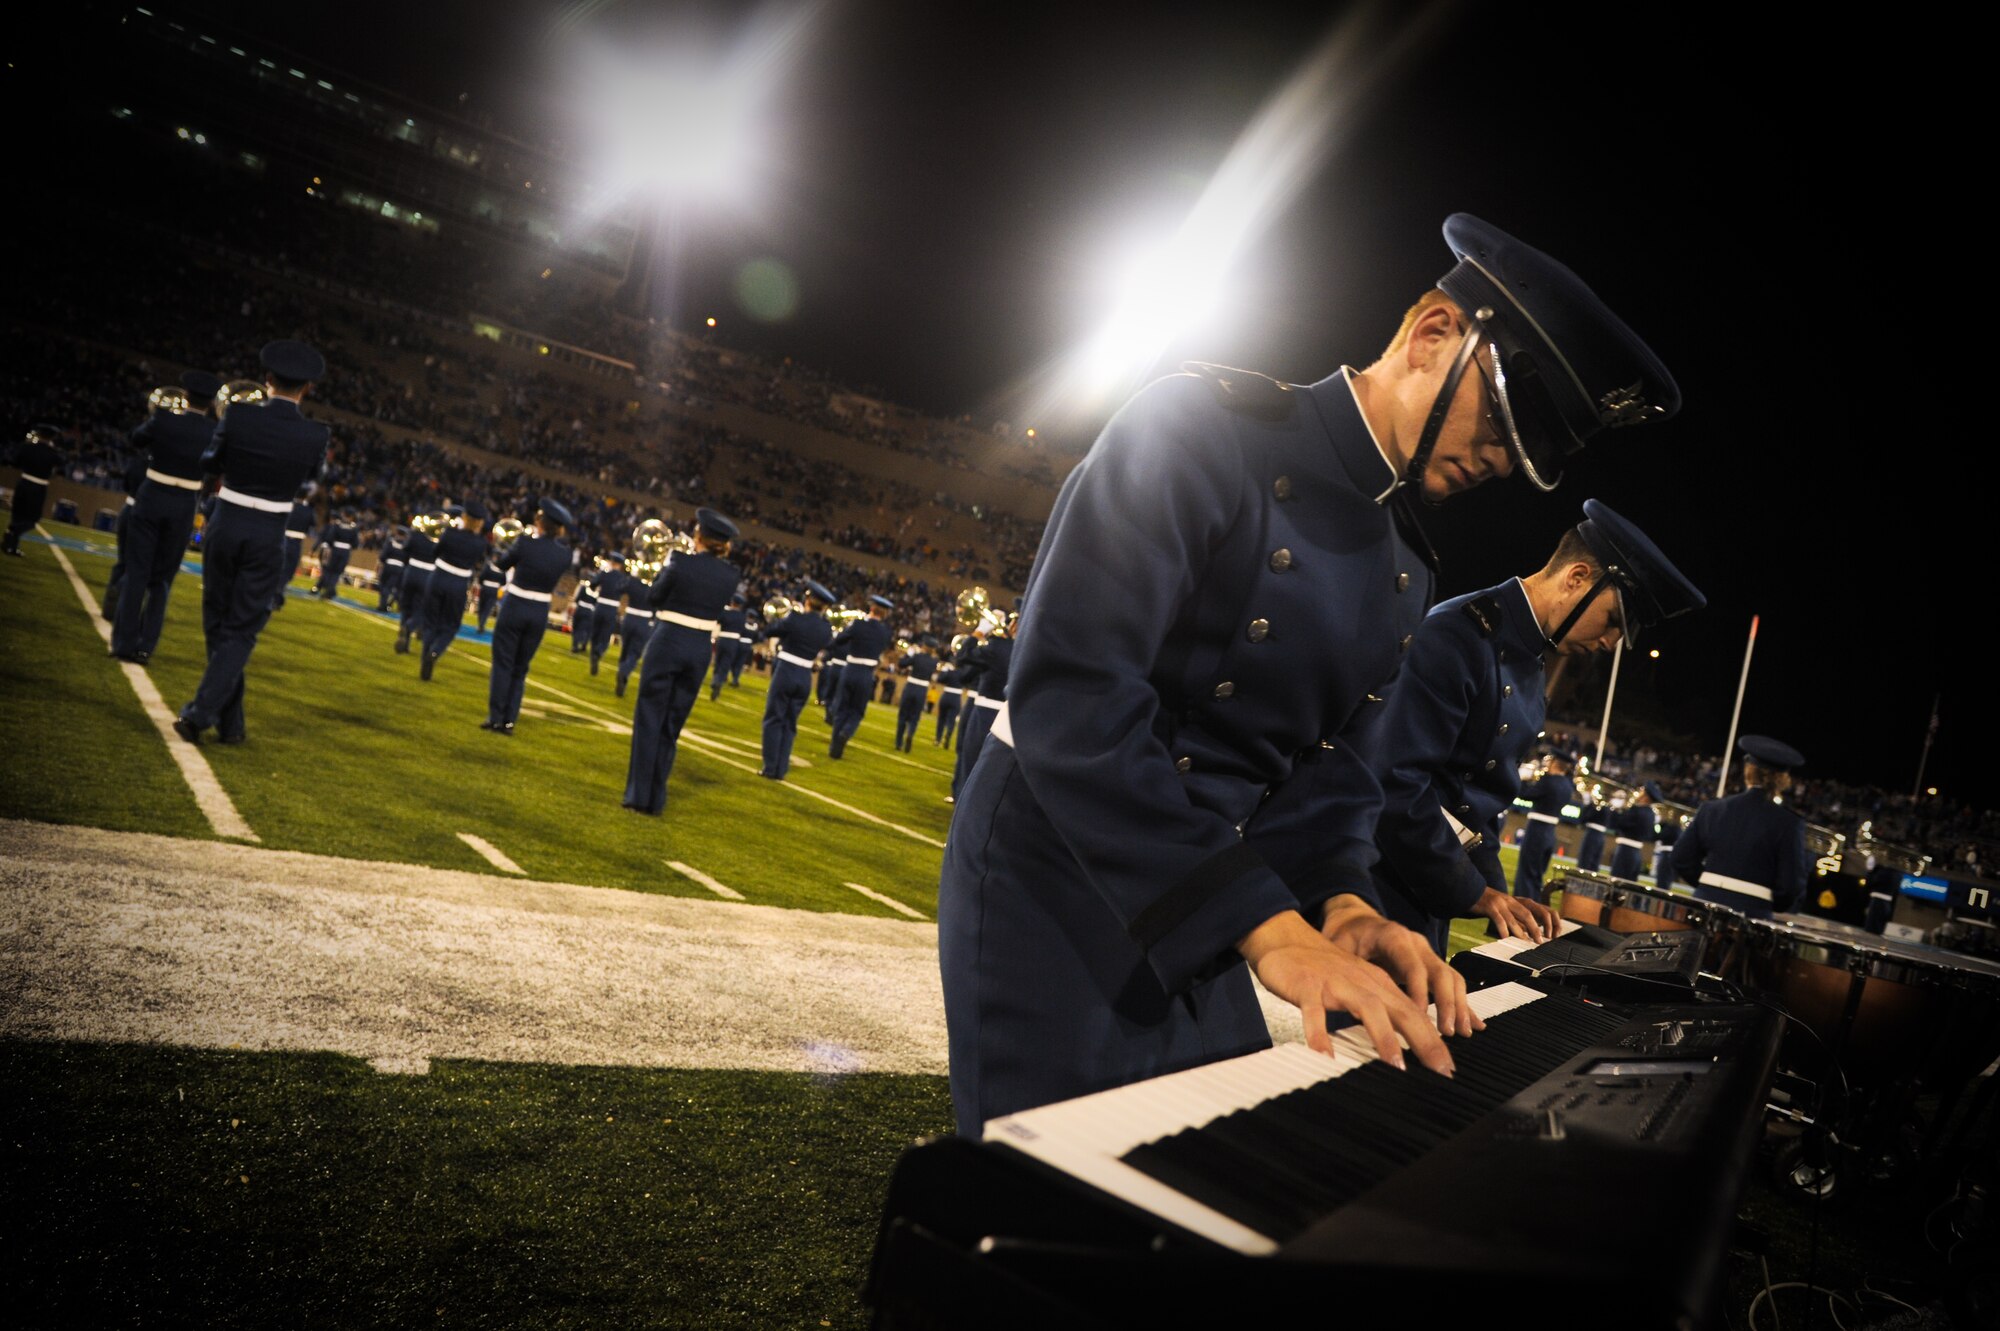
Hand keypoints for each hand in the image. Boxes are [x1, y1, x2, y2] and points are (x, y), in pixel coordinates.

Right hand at [1237, 911, 1456, 1075]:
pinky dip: (1320, 1034)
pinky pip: (1314, 1012)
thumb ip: (1378, 1013)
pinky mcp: (1307, 986)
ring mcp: (1335, 982)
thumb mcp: (1356, 988)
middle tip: (1440, 1071)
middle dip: (1425, 1041)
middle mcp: (1362, 982)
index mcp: (1378, 984)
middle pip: (1402, 1010)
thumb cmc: (1322, 969)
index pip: (1414, 1013)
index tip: (1448, 1069)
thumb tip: (1400, 1049)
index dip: (1434, 1040)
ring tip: (1396, 1066)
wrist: (1284, 938)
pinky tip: (1324, 1056)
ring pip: (1367, 1008)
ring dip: (1384, 1036)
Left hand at [1320, 899, 1482, 1039]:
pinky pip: (1452, 984)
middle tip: (1447, 1031)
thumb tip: (1352, 1007)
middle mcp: (1416, 943)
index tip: (1420, 1017)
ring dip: (1458, 1006)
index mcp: (1394, 936)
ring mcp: (1426, 953)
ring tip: (1461, 1033)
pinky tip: (1474, 1025)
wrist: (1355, 921)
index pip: (1412, 965)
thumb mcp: (1339, 949)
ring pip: (1451, 978)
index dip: (1419, 992)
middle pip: (1440, 972)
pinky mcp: (1430, 966)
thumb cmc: (1345, 937)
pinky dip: (1463, 1004)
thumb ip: (1347, 973)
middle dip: (1447, 1003)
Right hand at [1471, 887, 1557, 943]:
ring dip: (1520, 932)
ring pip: (1513, 919)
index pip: (1536, 910)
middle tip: (1540, 941)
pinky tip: (1505, 938)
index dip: (1544, 922)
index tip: (1549, 935)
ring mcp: (1500, 903)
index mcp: (1516, 901)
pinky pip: (1499, 920)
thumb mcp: (1504, 908)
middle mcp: (1510, 901)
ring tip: (1525, 943)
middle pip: (1527, 914)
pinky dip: (1503, 930)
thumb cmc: (1488, 902)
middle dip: (1535, 929)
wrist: (1470, 889)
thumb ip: (1515, 918)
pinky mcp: (1489, 907)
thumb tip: (1527, 932)